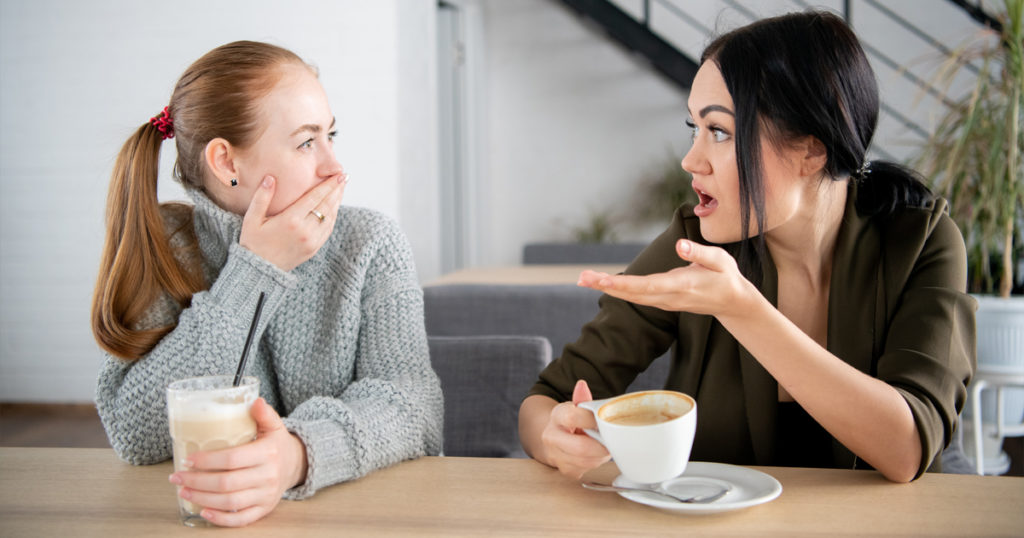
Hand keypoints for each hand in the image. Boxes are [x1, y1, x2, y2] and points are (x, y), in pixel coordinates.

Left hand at [168, 398, 307, 526]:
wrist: (295, 465)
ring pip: (230, 502)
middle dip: (197, 481)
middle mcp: (268, 476)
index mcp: (268, 453)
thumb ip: (264, 413)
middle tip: (177, 477)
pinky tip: (204, 511)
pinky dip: (221, 518)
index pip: (232, 459)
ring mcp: (266, 495)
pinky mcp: (264, 509)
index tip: (188, 459)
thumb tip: (255, 402)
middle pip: (227, 483)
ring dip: (202, 498)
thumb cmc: (276, 444)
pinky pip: (241, 519)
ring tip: (184, 491)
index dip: (207, 461)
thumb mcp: (274, 426)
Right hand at [239, 174, 347, 271]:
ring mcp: (311, 241)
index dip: (328, 185)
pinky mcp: (313, 249)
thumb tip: (270, 178)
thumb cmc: (253, 243)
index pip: (315, 198)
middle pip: (326, 206)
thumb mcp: (252, 219)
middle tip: (344, 178)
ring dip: (337, 203)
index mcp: (291, 220)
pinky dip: (333, 217)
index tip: (338, 175)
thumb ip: (262, 197)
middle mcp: (305, 230)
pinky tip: (334, 209)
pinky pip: (328, 230)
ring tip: (340, 190)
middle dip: (336, 190)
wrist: (259, 270)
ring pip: (330, 218)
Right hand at [540, 380, 610, 478]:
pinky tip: (595, 455)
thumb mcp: (576, 407)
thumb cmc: (572, 422)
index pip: (573, 417)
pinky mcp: (564, 470)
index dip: (592, 420)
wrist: (554, 439)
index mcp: (557, 416)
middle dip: (600, 446)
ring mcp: (555, 455)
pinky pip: (586, 470)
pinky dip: (595, 463)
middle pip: (580, 447)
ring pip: (586, 461)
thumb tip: (582, 385)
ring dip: (599, 455)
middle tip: (610, 441)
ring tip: (603, 446)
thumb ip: (582, 398)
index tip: (604, 421)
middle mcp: (551, 437)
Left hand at [577, 239, 757, 318]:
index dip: (623, 284)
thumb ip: (699, 252)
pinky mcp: (662, 301)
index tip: (603, 280)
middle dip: (606, 286)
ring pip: (631, 297)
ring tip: (584, 279)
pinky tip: (602, 284)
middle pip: (632, 294)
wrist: (732, 302)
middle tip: (582, 278)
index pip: (647, 286)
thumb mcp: (720, 260)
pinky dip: (617, 290)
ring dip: (607, 288)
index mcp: (682, 284)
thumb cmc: (726, 276)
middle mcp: (669, 297)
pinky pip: (636, 297)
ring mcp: (664, 302)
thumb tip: (679, 246)